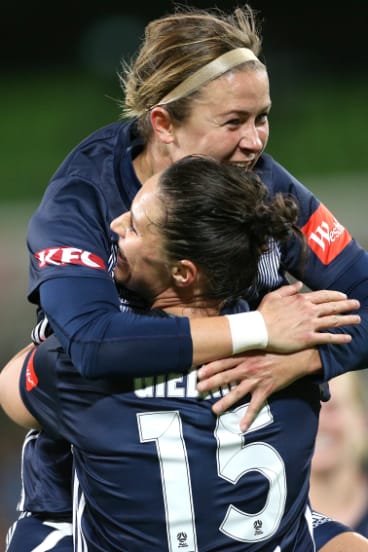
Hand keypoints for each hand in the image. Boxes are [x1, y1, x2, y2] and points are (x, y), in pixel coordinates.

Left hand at [197, 349, 318, 431]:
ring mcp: (257, 380)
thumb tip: (233, 337)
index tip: (198, 372)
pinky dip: (248, 417)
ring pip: (237, 392)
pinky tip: (242, 427)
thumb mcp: (259, 342)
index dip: (210, 367)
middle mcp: (248, 368)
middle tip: (198, 389)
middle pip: (225, 376)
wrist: (297, 356)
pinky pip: (255, 406)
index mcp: (245, 356)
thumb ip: (245, 343)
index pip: (223, 361)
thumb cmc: (276, 347)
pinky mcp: (266, 390)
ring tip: (214, 410)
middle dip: (210, 383)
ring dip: (225, 402)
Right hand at [258, 281, 359, 352]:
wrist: (259, 330)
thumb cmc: (264, 313)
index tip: (344, 296)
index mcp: (301, 300)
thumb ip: (288, 289)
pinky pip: (328, 338)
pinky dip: (339, 338)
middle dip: (347, 306)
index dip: (335, 295)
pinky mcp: (308, 338)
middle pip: (333, 307)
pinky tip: (348, 338)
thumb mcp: (274, 295)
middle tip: (357, 305)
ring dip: (348, 320)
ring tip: (358, 320)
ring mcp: (310, 324)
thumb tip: (299, 284)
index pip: (324, 295)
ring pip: (334, 321)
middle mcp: (309, 311)